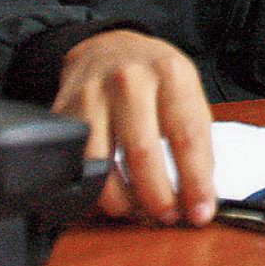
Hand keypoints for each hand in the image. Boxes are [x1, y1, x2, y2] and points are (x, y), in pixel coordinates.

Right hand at [53, 29, 214, 225]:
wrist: (109, 48)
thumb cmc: (155, 78)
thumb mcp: (188, 94)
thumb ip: (197, 142)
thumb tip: (201, 195)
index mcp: (171, 74)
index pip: (187, 136)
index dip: (196, 181)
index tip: (200, 212)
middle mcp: (130, 80)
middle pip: (143, 153)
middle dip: (158, 196)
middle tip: (168, 217)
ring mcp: (91, 95)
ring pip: (102, 163)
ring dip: (123, 200)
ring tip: (140, 211)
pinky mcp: (63, 113)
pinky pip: (76, 163)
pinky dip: (94, 190)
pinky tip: (111, 196)